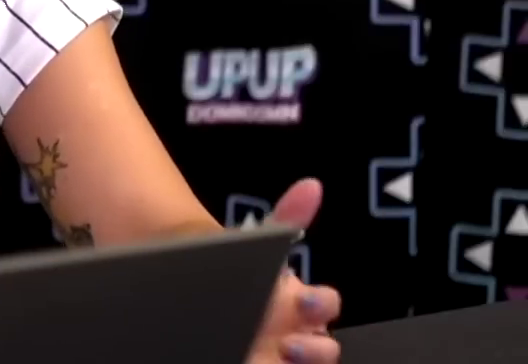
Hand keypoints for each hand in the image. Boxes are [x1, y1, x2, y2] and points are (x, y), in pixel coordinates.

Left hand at [247, 178, 342, 362]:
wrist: (202, 283)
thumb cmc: (242, 265)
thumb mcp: (261, 242)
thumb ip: (288, 216)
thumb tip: (312, 184)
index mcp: (305, 302)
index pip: (327, 305)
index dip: (321, 305)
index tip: (303, 300)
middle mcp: (300, 332)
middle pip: (324, 349)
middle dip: (315, 349)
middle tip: (289, 343)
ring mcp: (281, 354)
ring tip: (274, 358)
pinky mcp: (261, 363)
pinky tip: (246, 359)